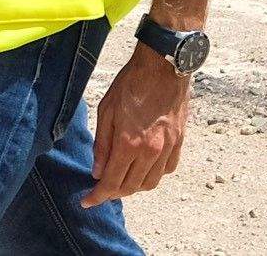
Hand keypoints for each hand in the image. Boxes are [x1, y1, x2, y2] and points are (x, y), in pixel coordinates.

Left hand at [83, 43, 191, 207]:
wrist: (163, 66)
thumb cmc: (132, 83)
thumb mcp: (106, 110)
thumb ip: (102, 145)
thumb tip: (97, 172)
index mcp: (129, 144)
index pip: (111, 183)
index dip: (97, 196)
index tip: (87, 201)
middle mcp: (150, 151)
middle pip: (131, 187)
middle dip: (114, 193)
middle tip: (102, 188)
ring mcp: (168, 148)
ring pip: (151, 183)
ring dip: (134, 187)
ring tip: (123, 179)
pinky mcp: (179, 141)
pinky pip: (167, 170)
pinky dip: (154, 175)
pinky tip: (144, 167)